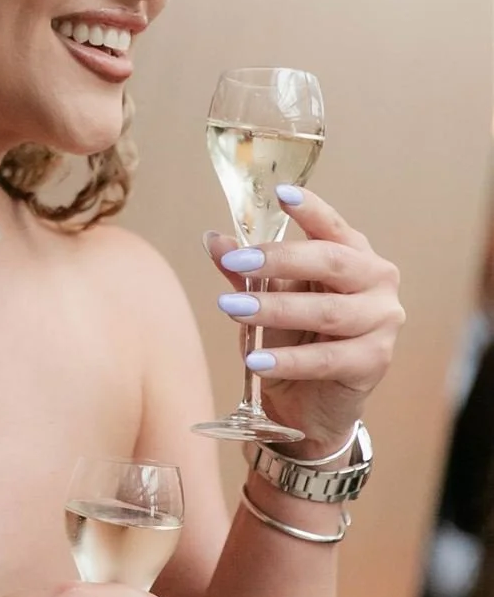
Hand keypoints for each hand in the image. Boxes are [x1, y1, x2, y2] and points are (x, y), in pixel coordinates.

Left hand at [204, 187, 403, 456]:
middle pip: (332, 262)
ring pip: (327, 311)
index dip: (310, 208)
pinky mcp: (374, 362)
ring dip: (276, 309)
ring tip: (232, 309)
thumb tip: (214, 238)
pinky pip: (326, 359)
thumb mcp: (267, 298)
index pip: (333, 226)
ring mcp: (382, 321)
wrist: (311, 403)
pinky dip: (288, 360)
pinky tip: (256, 359)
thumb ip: (245, 270)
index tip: (280, 193)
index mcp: (353, 255)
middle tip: (236, 263)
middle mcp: (377, 282)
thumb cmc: (294, 339)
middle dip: (281, 259)